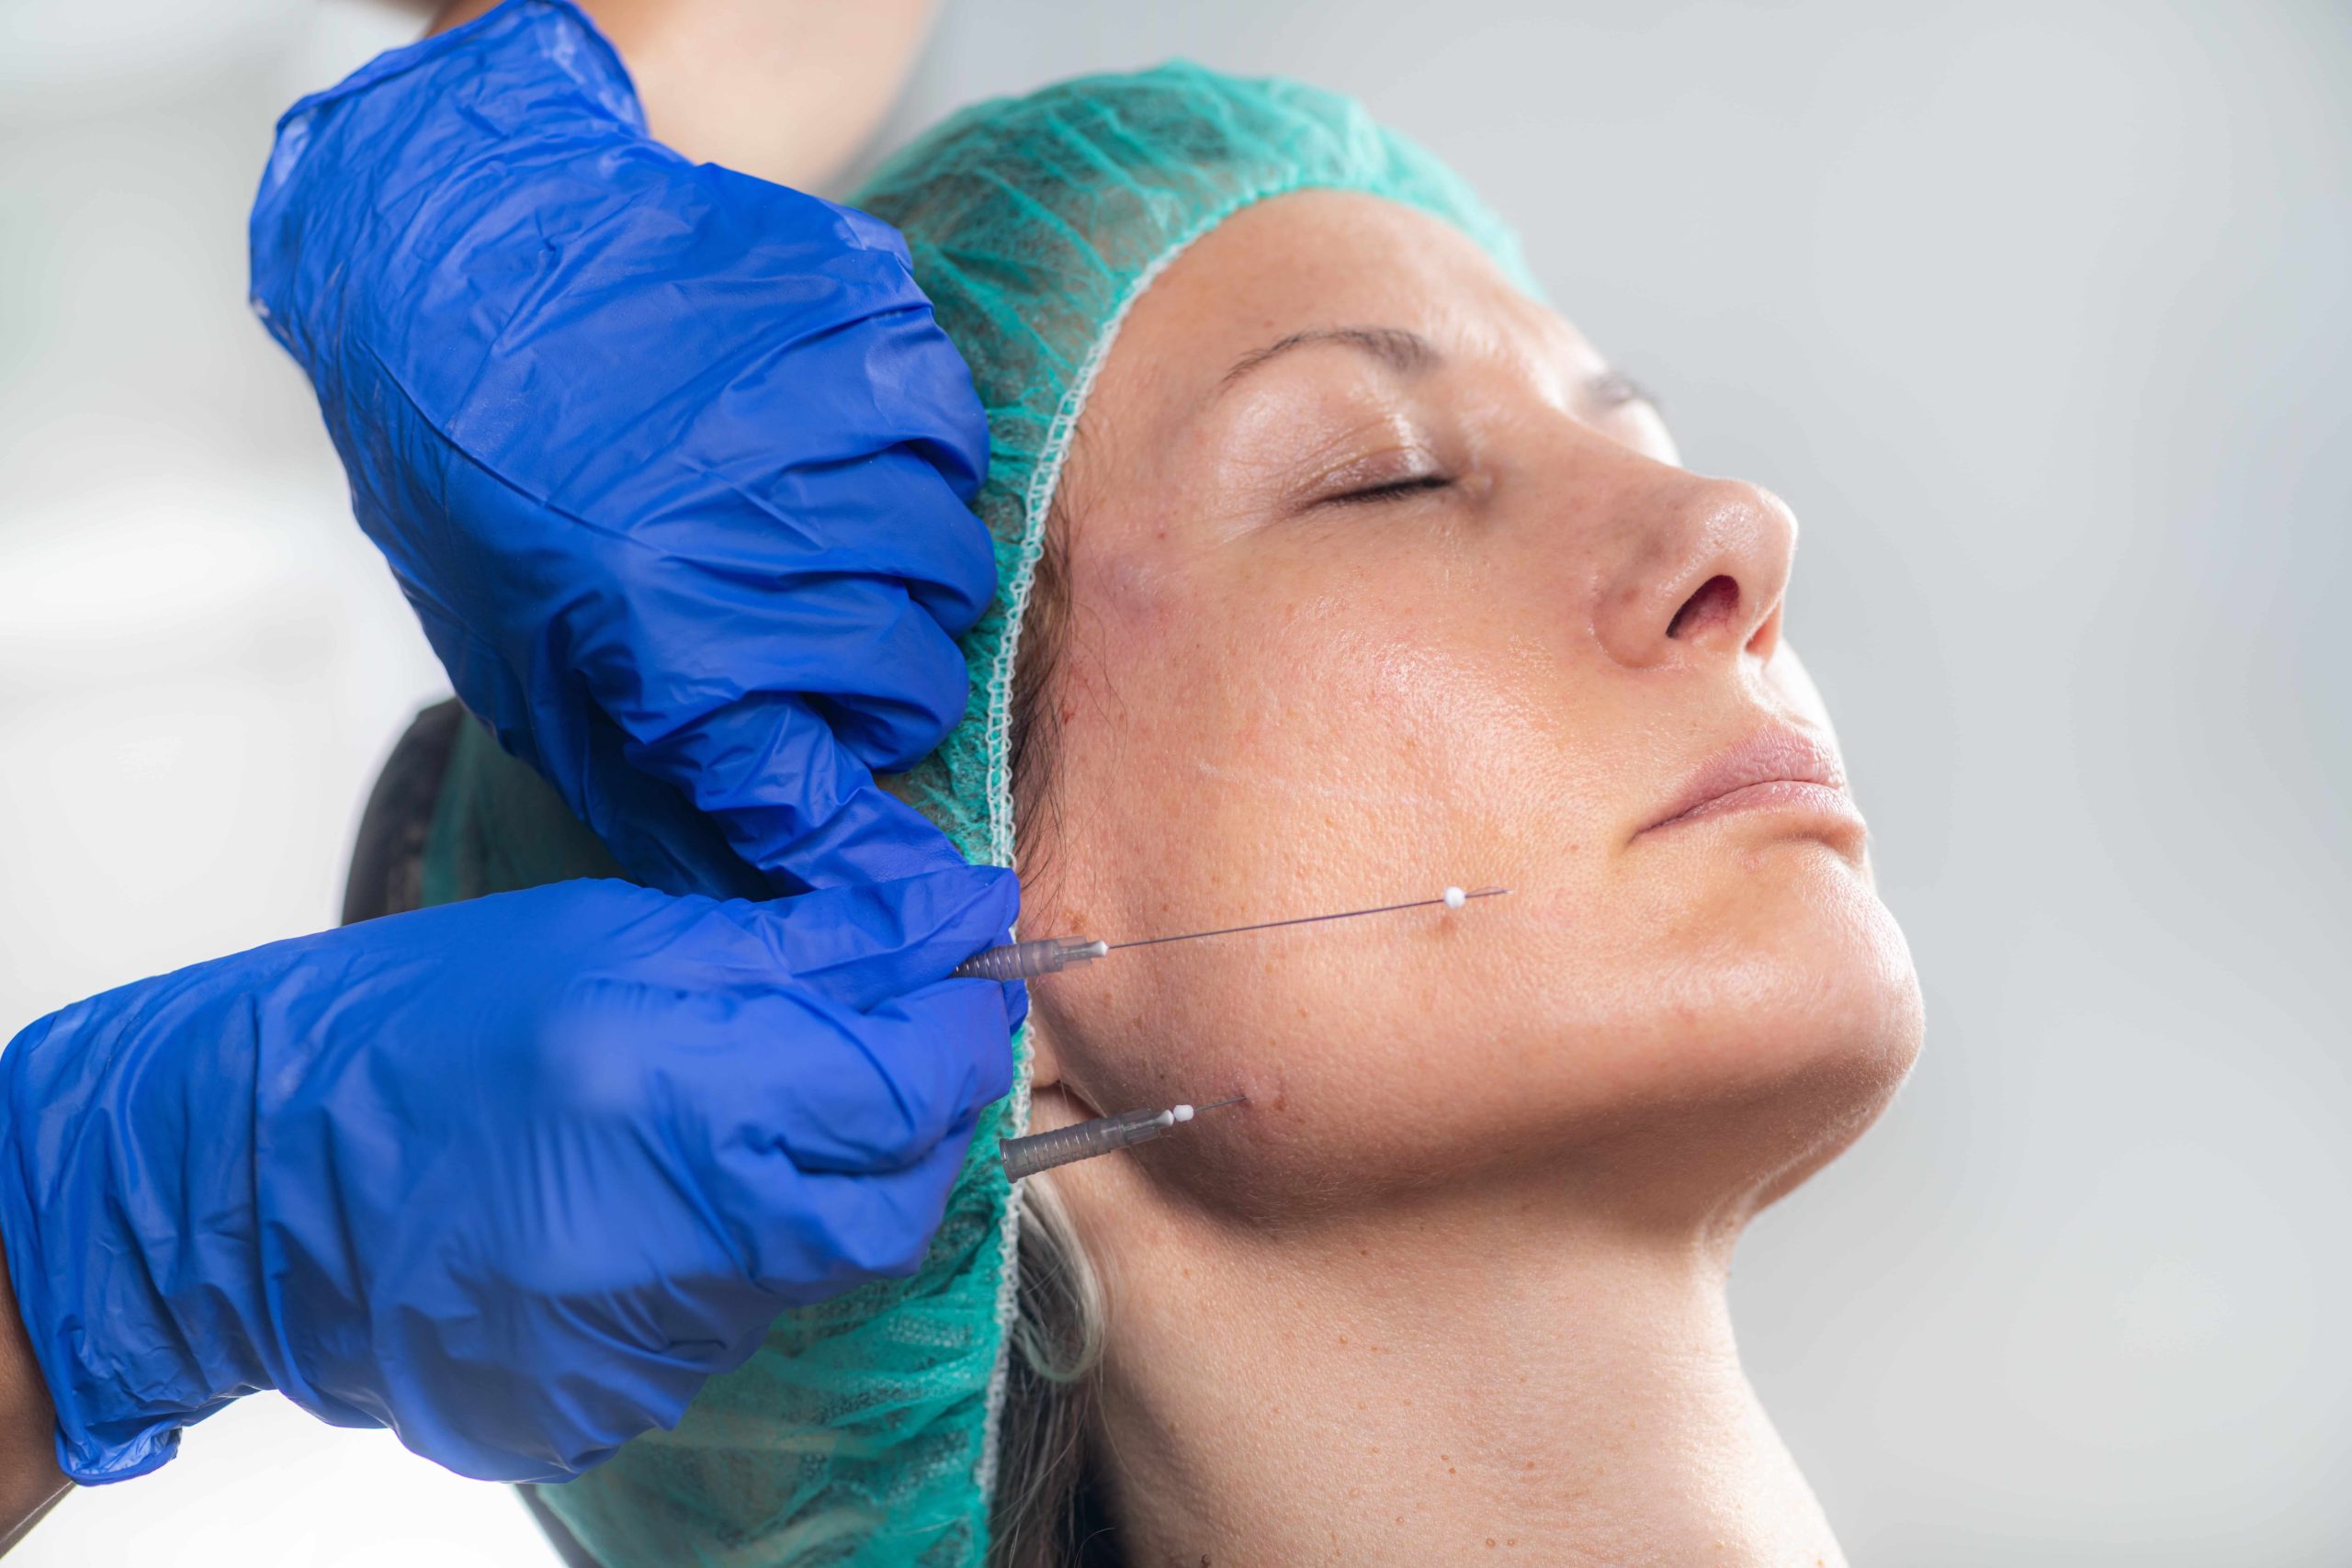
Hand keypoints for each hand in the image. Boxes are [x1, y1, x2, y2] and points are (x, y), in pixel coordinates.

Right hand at [0, 868, 1017, 1483]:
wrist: (240, 1184)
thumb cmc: (407, 1026)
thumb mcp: (611, 933)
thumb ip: (801, 942)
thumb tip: (951, 914)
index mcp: (673, 1088)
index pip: (910, 1074)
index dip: (959, 1015)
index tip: (960, 966)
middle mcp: (677, 1234)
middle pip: (899, 1190)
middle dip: (920, 1108)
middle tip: (881, 1038)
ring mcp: (649, 1337)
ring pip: (831, 1259)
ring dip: (833, 1177)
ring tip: (746, 1105)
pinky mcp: (620, 1394)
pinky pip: (747, 1317)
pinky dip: (749, 1248)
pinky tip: (673, 1191)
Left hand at [250, 0, 996, 897]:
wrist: (444, 260)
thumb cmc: (476, 487)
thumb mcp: (528, 668)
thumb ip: (650, 789)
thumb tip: (769, 894)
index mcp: (655, 636)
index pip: (812, 786)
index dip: (875, 849)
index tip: (932, 888)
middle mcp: (737, 532)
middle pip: (915, 672)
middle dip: (894, 685)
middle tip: (847, 651)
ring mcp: (801, 407)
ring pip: (951, 543)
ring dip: (918, 562)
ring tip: (851, 536)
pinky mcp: (840, 303)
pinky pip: (945, 410)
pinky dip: (925, 438)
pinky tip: (861, 436)